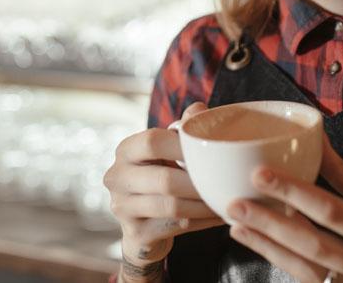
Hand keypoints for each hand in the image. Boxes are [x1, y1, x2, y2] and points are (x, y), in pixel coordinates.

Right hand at [103, 102, 223, 274]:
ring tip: (226, 200)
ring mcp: (122, 207)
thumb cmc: (161, 177)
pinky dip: (203, 221)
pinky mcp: (135, 233)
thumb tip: (200, 109)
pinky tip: (218, 216)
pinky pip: (176, 227)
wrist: (143, 225)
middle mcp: (116, 177)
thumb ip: (182, 128)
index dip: (183, 146)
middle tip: (225, 182)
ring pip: (171, 206)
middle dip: (199, 183)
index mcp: (126, 150)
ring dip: (203, 204)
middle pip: (164, 180)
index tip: (210, 153)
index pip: (152, 142)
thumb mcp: (168, 151)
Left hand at [226, 132, 342, 282]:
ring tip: (237, 227)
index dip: (294, 193)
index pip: (334, 211)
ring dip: (271, 249)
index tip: (260, 173)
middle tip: (234, 204)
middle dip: (271, 225)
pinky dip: (289, 269)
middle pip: (315, 245)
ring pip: (310, 272)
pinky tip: (265, 252)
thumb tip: (320, 143)